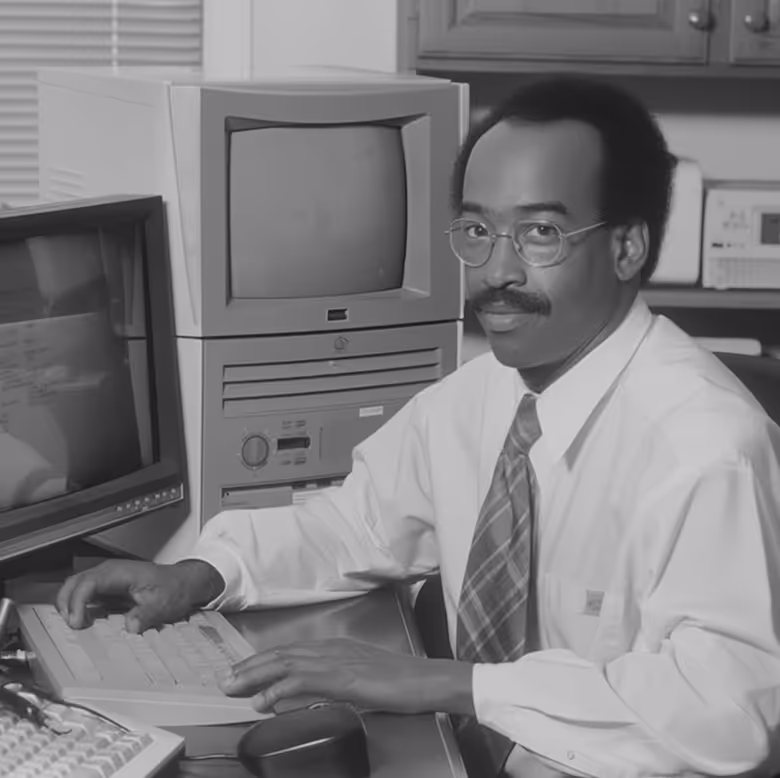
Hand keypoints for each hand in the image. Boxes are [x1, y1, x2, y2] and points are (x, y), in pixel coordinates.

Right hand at [56, 559, 224, 632]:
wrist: (184, 582)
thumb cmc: (174, 588)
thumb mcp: (163, 604)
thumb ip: (145, 615)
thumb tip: (130, 627)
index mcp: (120, 572)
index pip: (88, 583)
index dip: (77, 602)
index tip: (77, 621)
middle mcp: (111, 571)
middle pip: (75, 582)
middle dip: (66, 603)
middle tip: (71, 625)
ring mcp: (108, 577)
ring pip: (77, 585)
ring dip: (70, 603)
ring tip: (75, 623)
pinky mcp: (109, 585)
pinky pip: (86, 591)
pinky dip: (78, 604)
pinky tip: (82, 619)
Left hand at [219, 637, 474, 715]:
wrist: (426, 679)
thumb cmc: (400, 681)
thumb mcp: (360, 679)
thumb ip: (331, 683)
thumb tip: (301, 695)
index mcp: (335, 647)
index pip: (290, 651)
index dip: (261, 661)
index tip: (240, 671)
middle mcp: (332, 649)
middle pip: (282, 654)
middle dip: (251, 666)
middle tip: (225, 678)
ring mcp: (338, 660)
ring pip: (287, 664)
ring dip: (257, 675)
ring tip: (234, 687)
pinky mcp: (344, 676)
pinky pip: (306, 680)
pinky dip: (281, 689)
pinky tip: (266, 699)